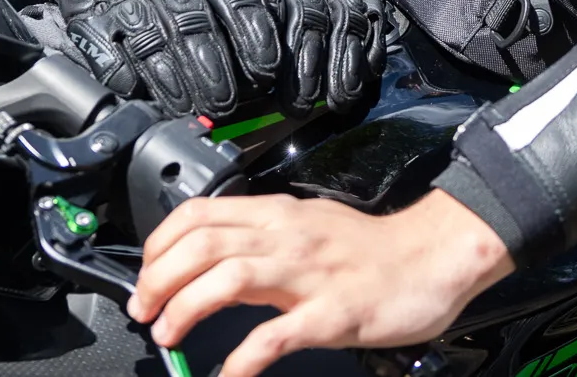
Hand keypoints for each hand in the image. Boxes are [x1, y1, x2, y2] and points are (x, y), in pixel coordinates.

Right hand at [35, 0, 283, 117]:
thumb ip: (239, 9)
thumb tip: (272, 67)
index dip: (252, 35)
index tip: (267, 70)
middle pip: (192, 25)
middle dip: (211, 68)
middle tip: (224, 103)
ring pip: (151, 39)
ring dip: (171, 79)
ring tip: (188, 107)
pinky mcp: (90, 14)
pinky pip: (105, 44)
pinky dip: (121, 70)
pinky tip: (136, 90)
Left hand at [130, 190, 513, 376]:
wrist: (431, 258)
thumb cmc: (370, 250)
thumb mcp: (308, 227)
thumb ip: (262, 238)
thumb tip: (212, 256)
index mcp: (277, 215)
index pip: (198, 214)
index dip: (159, 244)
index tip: (146, 275)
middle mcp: (286, 238)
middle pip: (201, 246)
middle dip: (158, 280)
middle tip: (145, 312)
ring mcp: (308, 276)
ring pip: (227, 279)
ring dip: (185, 309)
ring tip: (170, 335)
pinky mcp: (331, 314)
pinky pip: (273, 337)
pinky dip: (240, 362)